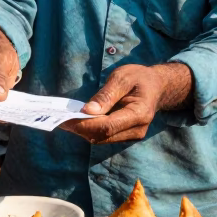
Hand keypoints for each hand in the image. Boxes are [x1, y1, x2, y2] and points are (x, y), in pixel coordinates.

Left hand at [61, 63, 192, 144]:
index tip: (66, 118)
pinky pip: (105, 136)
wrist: (157, 86)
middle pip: (103, 136)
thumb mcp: (123, 78)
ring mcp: (132, 135)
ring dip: (83, 130)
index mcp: (139, 114)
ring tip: (66, 119)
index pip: (107, 126)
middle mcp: (137, 129)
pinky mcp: (126, 136)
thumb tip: (88, 110)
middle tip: (60, 118)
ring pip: (101, 139)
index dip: (85, 124)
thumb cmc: (139, 78)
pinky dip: (90, 129)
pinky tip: (79, 120)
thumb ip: (106, 95)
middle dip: (80, 128)